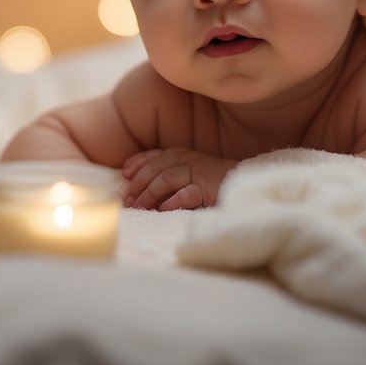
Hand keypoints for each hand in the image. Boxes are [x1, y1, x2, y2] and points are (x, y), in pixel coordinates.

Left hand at [121, 148, 235, 210]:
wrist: (240, 184)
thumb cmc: (210, 181)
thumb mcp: (186, 174)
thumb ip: (167, 177)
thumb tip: (139, 191)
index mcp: (181, 154)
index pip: (154, 156)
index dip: (137, 163)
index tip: (125, 174)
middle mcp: (187, 160)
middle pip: (156, 168)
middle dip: (138, 184)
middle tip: (127, 199)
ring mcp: (197, 173)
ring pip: (166, 179)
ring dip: (149, 193)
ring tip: (139, 207)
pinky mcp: (207, 188)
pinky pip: (185, 194)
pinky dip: (171, 201)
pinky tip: (161, 210)